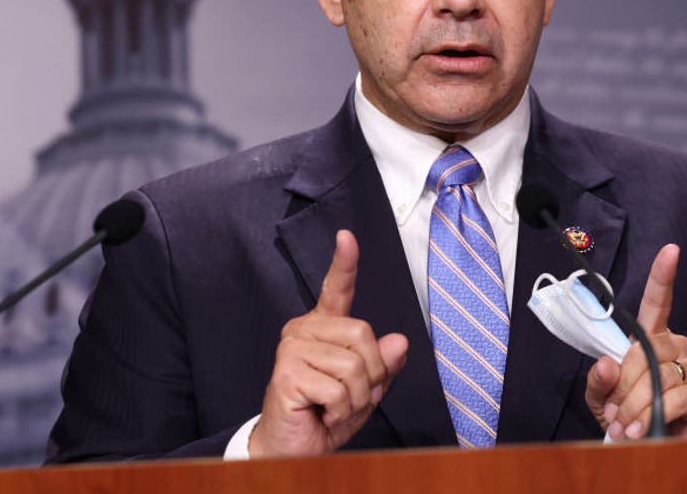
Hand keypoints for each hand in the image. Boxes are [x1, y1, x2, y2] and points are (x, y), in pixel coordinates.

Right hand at [249, 230, 408, 456]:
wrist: (293, 449)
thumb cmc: (326, 415)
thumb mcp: (366, 390)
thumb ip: (383, 365)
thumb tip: (399, 342)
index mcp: (323, 328)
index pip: (337, 290)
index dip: (344, 263)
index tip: (347, 236)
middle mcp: (303, 330)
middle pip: (363, 334)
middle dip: (370, 375)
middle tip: (349, 396)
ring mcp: (292, 348)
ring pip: (354, 365)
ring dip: (355, 398)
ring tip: (333, 407)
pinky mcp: (287, 372)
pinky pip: (338, 389)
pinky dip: (340, 410)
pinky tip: (321, 413)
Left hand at [584, 244, 686, 439]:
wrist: (653, 451)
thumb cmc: (629, 417)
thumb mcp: (603, 398)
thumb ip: (599, 380)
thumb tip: (607, 363)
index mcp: (652, 338)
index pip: (658, 301)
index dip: (663, 276)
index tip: (671, 250)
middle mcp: (677, 346)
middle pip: (646, 350)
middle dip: (624, 384)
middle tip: (614, 412)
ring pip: (659, 375)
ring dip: (636, 404)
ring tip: (626, 426)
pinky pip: (678, 396)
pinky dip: (655, 413)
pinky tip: (644, 429)